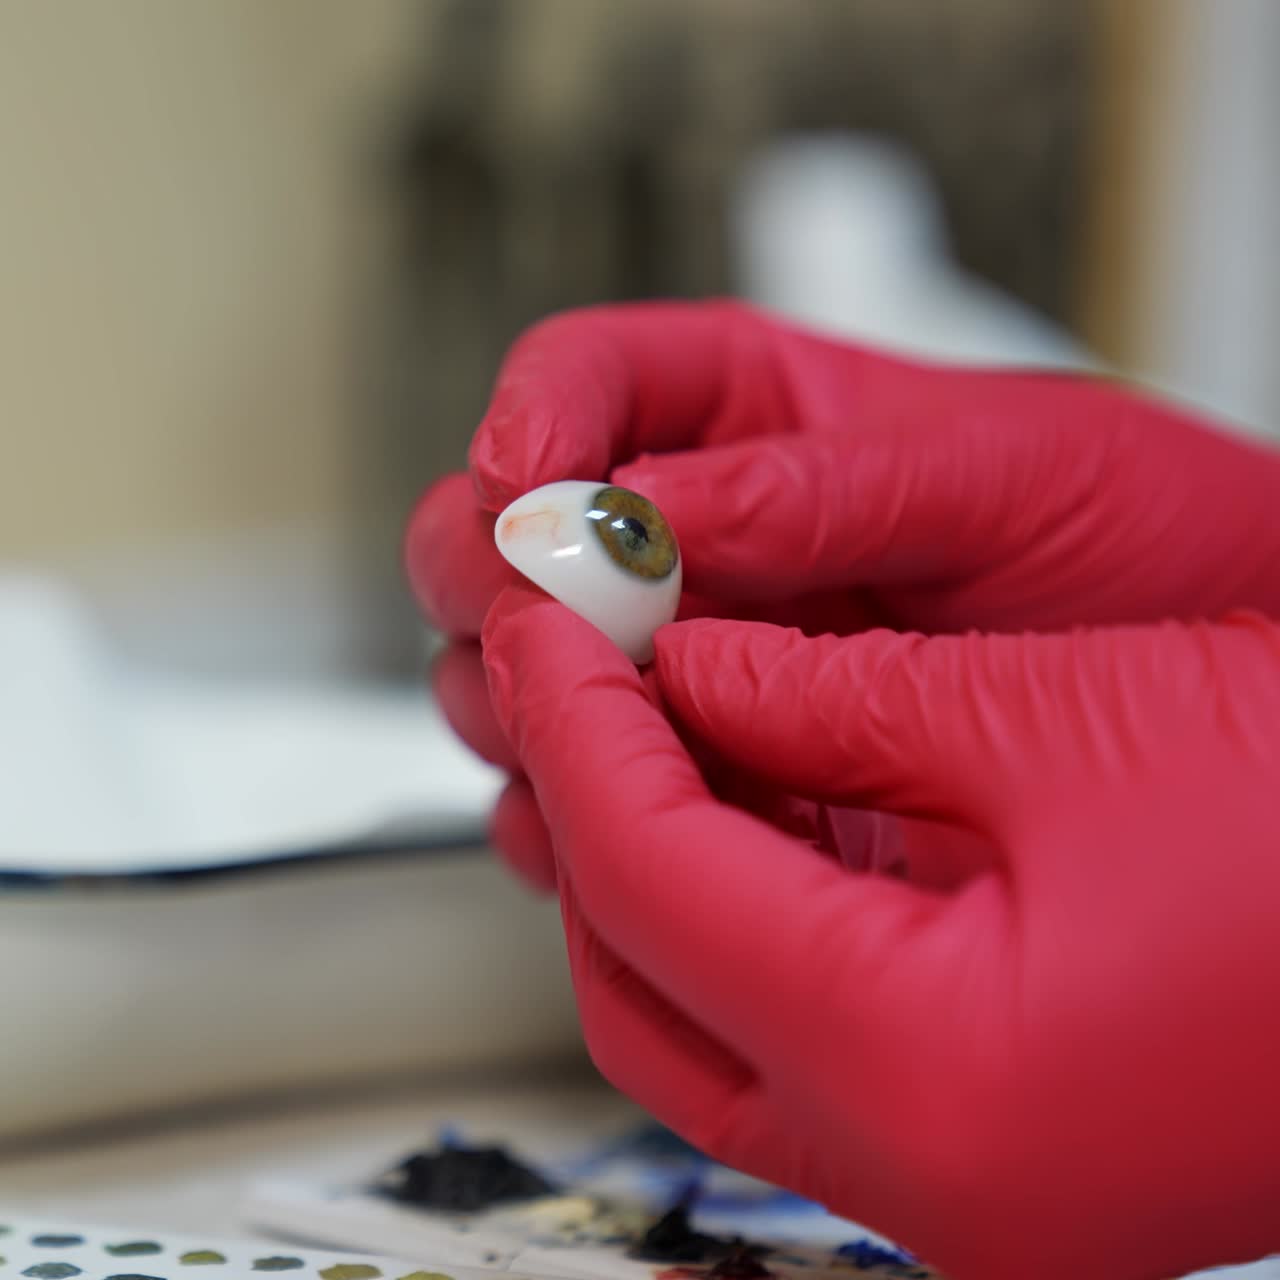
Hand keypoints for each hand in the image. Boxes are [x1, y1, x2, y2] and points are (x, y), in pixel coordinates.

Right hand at [406, 301, 1279, 885]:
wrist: (1234, 686)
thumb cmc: (1147, 539)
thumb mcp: (1012, 474)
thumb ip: (826, 487)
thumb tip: (643, 509)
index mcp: (762, 420)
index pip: (586, 383)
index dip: (530, 429)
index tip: (521, 492)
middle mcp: (712, 536)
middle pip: (515, 530)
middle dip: (494, 579)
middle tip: (538, 627)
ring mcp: (708, 656)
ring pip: (533, 663)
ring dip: (522, 697)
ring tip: (573, 729)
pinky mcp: (727, 765)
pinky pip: (603, 777)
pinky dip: (577, 802)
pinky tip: (604, 820)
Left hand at [483, 586, 1279, 1279]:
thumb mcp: (1062, 721)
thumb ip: (830, 700)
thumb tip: (688, 664)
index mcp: (933, 1075)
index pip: (644, 872)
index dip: (576, 721)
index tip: (541, 618)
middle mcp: (923, 1169)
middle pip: (640, 967)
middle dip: (587, 800)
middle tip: (570, 666)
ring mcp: (946, 1171)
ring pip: (695, 1009)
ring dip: (645, 855)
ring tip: (633, 712)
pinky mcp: (974, 1136)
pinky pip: (782, 1023)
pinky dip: (731, 904)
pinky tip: (730, 795)